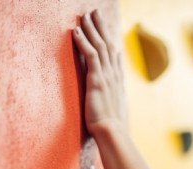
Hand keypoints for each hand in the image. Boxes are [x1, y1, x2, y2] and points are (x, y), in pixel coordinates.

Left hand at [72, 10, 126, 136]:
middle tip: (95, 11)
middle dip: (101, 26)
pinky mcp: (97, 80)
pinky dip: (83, 41)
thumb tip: (110, 94)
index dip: (108, 39)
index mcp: (117, 81)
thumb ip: (111, 98)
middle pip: (107, 44)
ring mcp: (107, 76)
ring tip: (84, 16)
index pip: (113, 55)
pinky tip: (76, 31)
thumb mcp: (113, 109)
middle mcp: (114, 75)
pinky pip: (90, 55)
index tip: (104, 28)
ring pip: (100, 46)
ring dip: (91, 29)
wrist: (112, 132)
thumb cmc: (111, 127)